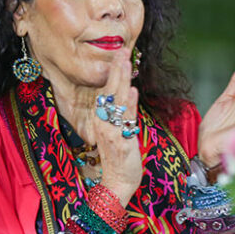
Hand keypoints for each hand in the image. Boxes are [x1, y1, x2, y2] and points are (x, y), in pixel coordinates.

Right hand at [91, 47, 142, 205]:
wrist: (116, 182)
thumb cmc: (119, 157)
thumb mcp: (119, 130)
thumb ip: (124, 111)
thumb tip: (131, 90)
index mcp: (100, 119)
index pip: (106, 90)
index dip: (113, 72)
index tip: (120, 54)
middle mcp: (102, 123)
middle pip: (110, 91)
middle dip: (117, 70)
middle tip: (122, 51)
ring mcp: (111, 132)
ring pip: (117, 102)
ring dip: (122, 81)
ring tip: (126, 63)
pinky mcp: (121, 141)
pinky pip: (126, 120)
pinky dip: (130, 105)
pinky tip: (133, 91)